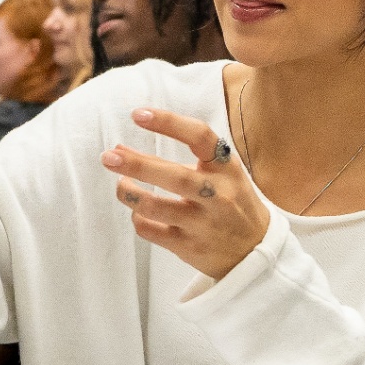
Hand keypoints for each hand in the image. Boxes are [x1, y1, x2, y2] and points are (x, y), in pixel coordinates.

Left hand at [100, 108, 269, 279]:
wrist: (255, 250)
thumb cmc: (230, 201)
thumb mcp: (222, 173)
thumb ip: (183, 157)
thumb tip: (125, 145)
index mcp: (227, 169)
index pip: (200, 137)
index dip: (168, 122)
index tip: (138, 114)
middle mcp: (218, 195)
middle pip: (175, 177)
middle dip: (137, 164)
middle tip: (109, 156)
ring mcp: (204, 224)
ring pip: (156, 207)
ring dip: (129, 194)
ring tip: (122, 184)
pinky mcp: (190, 247)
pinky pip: (151, 230)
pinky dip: (138, 218)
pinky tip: (138, 211)